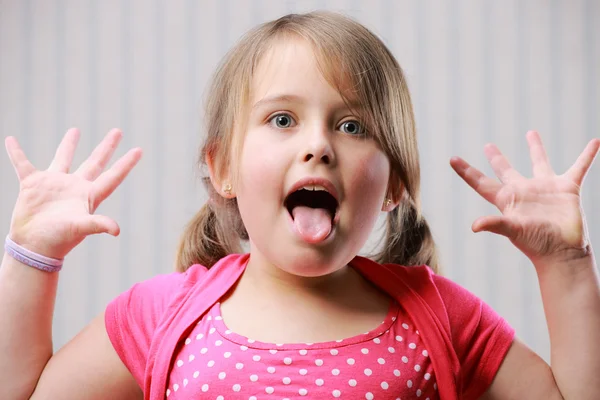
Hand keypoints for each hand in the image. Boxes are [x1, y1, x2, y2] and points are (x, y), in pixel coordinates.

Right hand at [5, 128, 141, 259]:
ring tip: (76, 130)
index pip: (113, 176)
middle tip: (117, 131)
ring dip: (69, 144)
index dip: (126, 164)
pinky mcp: (32, 185)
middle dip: (106, 147)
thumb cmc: (58, 240)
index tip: (139, 150)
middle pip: (95, 162)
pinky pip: (22, 164)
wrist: (33, 247)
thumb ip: (98, 224)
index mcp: (89, 195)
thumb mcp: (80, 228)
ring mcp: (54, 184)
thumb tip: (116, 230)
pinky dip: (16, 153)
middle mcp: (75, 187)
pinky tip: (11, 140)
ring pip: (64, 158)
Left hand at [450, 130, 599, 263]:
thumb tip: (474, 226)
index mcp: (506, 199)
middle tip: (488, 145)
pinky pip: (579, 167)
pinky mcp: (567, 189)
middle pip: (506, 170)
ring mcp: (545, 188)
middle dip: (496, 158)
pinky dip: (587, 156)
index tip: (452, 159)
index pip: (481, 182)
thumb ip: (494, 224)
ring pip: (540, 162)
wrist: (563, 252)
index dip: (466, 171)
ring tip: (530, 132)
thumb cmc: (536, 244)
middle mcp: (524, 191)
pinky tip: (594, 142)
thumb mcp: (513, 231)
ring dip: (536, 148)